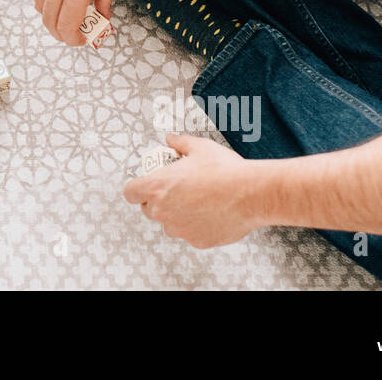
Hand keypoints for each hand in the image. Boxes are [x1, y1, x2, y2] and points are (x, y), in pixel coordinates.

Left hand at [122, 134, 259, 248]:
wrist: (251, 194)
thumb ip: (180, 143)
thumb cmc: (225, 170)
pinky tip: (211, 213)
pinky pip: (190, 234)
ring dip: (176, 216)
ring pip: (169, 224)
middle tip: (176, 191)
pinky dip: (197, 226)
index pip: (130, 193)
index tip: (147, 185)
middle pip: (148, 210)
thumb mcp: (200, 147)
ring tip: (197, 202)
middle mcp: (163, 211)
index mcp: (157, 187)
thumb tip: (170, 139)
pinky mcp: (196, 241)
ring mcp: (179, 229)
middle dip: (158, 201)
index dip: (137, 189)